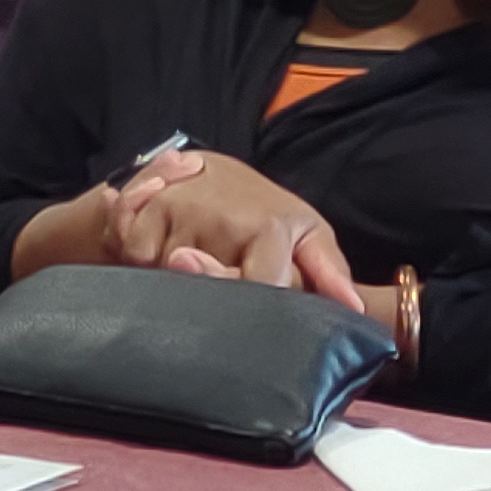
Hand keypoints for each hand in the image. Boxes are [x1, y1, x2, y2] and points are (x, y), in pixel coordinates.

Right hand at [109, 151, 364, 311]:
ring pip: (168, 277)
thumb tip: (356, 308)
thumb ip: (329, 271)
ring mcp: (180, 209)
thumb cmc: (261, 212)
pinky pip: (135, 258)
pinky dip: (141, 263)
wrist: (204, 165)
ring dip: (173, 281)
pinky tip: (160, 250)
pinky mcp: (143, 205)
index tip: (240, 324)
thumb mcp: (305, 234)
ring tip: (188, 263)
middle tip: (213, 284)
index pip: (257, 288)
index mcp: (270, 227)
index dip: (248, 311)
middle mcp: (223, 216)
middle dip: (208, 297)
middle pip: (207, 288)